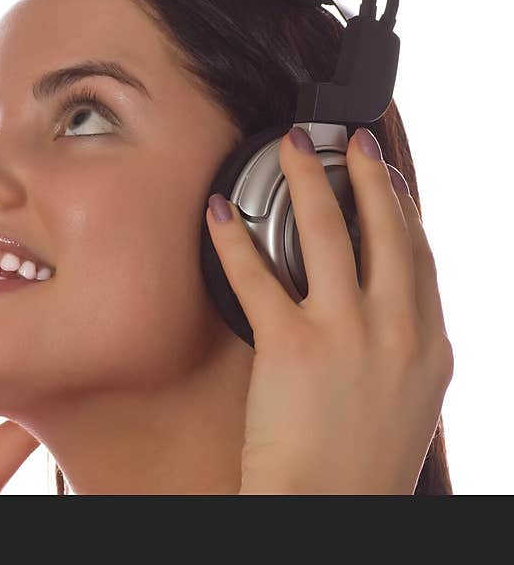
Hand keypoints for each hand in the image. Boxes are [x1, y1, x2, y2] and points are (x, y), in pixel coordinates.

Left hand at [206, 126, 453, 494]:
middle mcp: (396, 331)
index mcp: (429, 347)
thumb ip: (402, 353)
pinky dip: (235, 238)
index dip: (404, 209)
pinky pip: (257, 276)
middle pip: (387, 230)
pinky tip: (223, 211)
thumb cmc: (364, 466)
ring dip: (310, 181)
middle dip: (369, 176)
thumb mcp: (408, 403)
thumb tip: (386, 317)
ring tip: (295, 148)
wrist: (333, 510)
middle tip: (354, 141)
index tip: (388, 181)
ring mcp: (346, 335)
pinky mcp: (291, 347)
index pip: (422, 258)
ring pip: (331, 234)